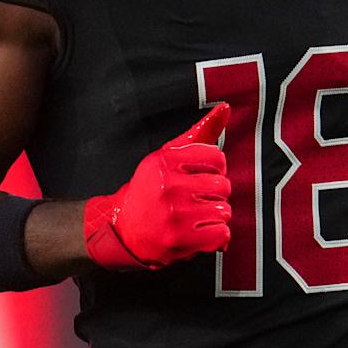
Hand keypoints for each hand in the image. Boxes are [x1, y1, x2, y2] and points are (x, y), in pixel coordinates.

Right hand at [83, 105, 232, 268]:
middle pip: (223, 185)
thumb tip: (226, 108)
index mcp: (165, 160)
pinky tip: (203, 232)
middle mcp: (168, 185)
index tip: (203, 176)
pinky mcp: (178, 239)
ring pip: (224, 211)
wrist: (122, 229)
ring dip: (216, 216)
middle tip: (199, 200)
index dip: (216, 169)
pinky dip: (217, 236)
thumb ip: (199, 133)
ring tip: (199, 217)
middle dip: (216, 194)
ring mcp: (173, 214)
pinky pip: (221, 234)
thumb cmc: (150, 190)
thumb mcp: (167, 156)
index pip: (216, 156)